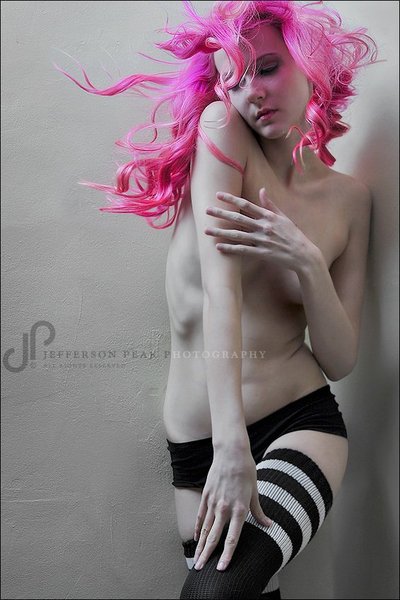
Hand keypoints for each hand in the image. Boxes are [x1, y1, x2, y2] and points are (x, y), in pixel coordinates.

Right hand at [193, 445, 271, 570]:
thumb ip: (258, 511)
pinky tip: (196, 537)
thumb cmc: (246, 470)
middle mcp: (224, 508)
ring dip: (200, 544)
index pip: (231, 538)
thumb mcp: (255, 491)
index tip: (221, 568)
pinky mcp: (206, 494)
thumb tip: (268, 525)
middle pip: (214, 536)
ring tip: (196, 558)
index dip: (226, 555)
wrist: (231, 452)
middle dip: (206, 555)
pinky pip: (200, 514)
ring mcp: (213, 501)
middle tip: (199, 569)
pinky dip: (198, 527)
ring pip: (205, 528)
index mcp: (239, 509)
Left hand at [204, 188, 316, 272]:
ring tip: (206, 231)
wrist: (303, 255)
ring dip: (220, 232)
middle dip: (221, 214)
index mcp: (268, 216)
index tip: (218, 195)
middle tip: (206, 210)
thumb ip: (270, 205)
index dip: (231, 199)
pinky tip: (218, 247)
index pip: (246, 204)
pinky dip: (230, 249)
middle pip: (238, 218)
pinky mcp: (262, 253)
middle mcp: (264, 227)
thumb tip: (262, 190)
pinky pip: (243, 250)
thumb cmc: (293, 235)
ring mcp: (262, 240)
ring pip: (237, 235)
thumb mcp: (283, 217)